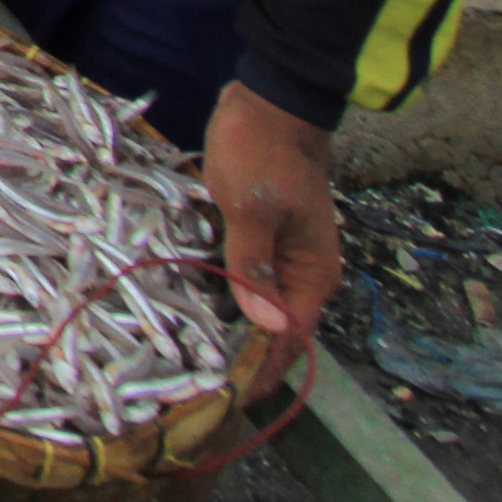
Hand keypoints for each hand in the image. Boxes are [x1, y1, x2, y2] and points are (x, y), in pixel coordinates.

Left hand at [202, 78, 339, 397]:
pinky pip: (241, 279)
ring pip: (255, 307)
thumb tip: (269, 329)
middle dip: (243, 358)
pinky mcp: (258, 237)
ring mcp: (281, 255)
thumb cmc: (261, 152)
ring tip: (191, 359)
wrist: (267, 101)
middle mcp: (302, 272)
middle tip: (199, 388)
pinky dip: (220, 295)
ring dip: (229, 329)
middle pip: (274, 331)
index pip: (290, 341)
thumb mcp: (250, 210)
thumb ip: (253, 268)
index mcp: (312, 273)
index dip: (262, 371)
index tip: (229, 401)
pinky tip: (189, 309)